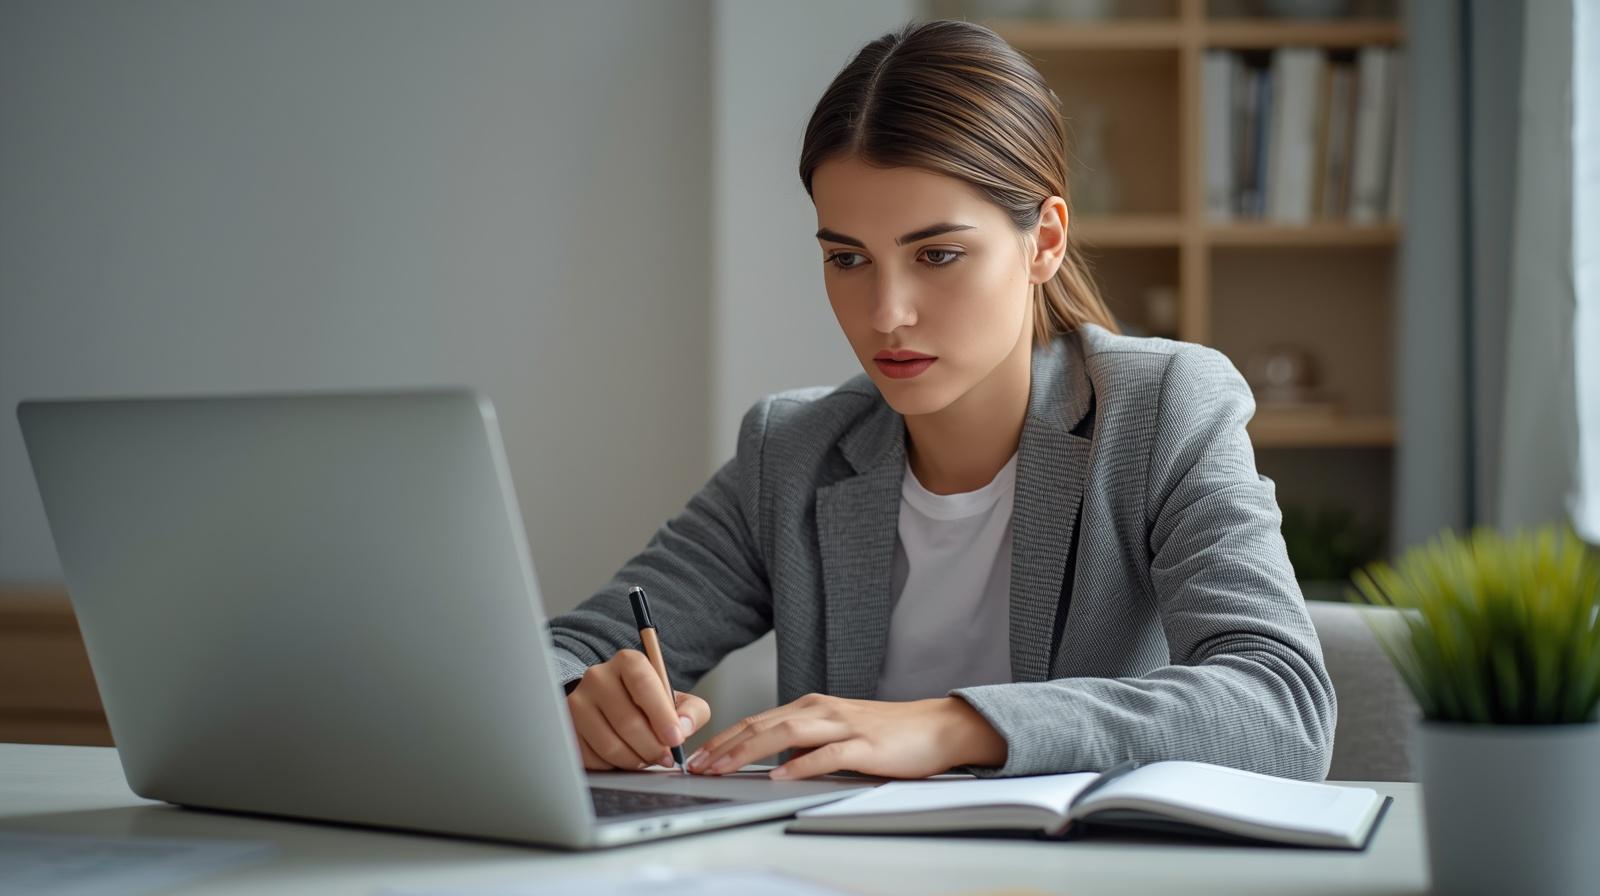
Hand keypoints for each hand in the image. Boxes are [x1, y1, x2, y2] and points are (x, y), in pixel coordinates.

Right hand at [566, 649, 710, 770]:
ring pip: (610, 745)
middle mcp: (598, 677)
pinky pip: (594, 759)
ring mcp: (578, 702)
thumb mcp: (676, 700)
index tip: (676, 739)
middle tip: (665, 757)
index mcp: (628, 662)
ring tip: (646, 757)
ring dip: (635, 760)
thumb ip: (691, 711)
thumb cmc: (648, 703)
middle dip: (653, 748)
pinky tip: (624, 757)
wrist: (610, 704)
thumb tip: (683, 728)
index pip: (644, 685)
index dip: (662, 716)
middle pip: (628, 722)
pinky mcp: (567, 728)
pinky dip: (614, 766)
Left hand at [685, 693, 1006, 779]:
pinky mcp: (863, 745)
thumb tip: (776, 759)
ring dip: (749, 752)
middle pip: (763, 724)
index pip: (758, 720)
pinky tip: (778, 776)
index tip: (700, 755)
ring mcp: (842, 725)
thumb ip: (808, 742)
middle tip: (697, 764)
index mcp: (813, 706)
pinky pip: (826, 755)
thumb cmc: (890, 733)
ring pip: (785, 734)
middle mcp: (822, 709)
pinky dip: (799, 765)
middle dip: (725, 745)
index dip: (725, 737)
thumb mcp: (839, 732)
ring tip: (723, 768)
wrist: (937, 727)